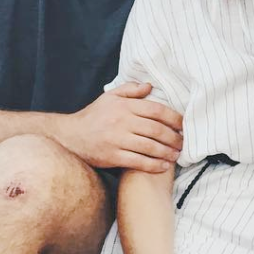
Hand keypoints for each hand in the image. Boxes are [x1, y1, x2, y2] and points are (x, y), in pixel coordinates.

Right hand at [56, 82, 183, 172]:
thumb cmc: (94, 116)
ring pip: (149, 147)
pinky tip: (163, 167)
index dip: (174, 118)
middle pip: (156, 130)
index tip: (184, 125)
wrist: (69, 136)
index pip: (156, 110)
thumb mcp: (110, 97)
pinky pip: (137, 162)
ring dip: (167, 152)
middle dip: (174, 138)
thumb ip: (130, 89)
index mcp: (124, 106)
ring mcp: (117, 140)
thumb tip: (150, 86)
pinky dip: (153, 165)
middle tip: (184, 143)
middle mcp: (122, 122)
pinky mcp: (112, 156)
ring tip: (177, 155)